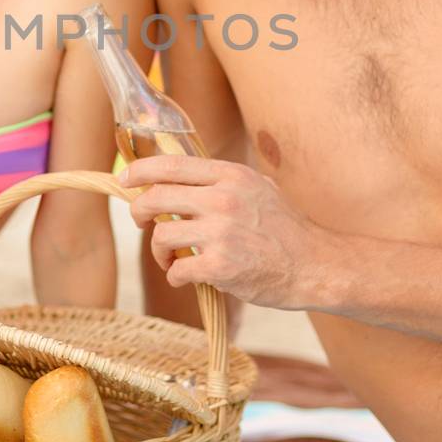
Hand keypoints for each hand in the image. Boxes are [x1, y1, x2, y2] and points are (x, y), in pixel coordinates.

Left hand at [122, 154, 318, 308]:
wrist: (316, 265)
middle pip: (155, 198)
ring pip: (161, 236)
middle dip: (138, 212)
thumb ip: (223, 180)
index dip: (140, 171)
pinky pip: (177, 269)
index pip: (171, 164)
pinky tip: (188, 277)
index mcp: (230, 176)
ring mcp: (221, 233)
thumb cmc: (286, 229)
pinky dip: (176, 276)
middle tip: (142, 223)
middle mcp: (223, 199)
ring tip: (172, 258)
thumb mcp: (258, 187)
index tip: (126, 180)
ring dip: (159, 251)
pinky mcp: (220, 266)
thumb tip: (182, 176)